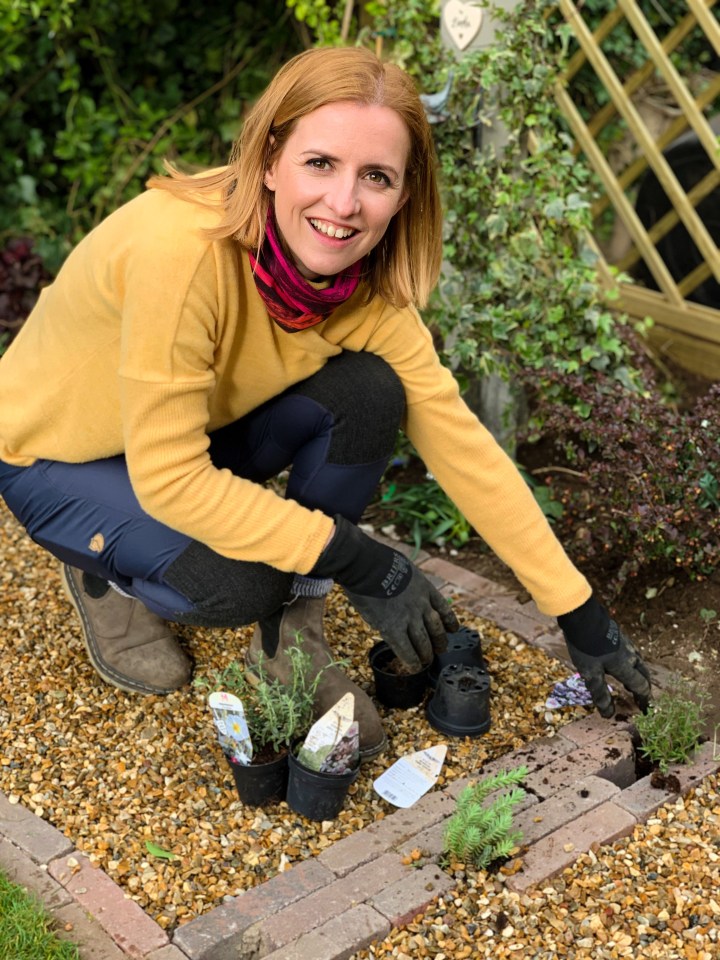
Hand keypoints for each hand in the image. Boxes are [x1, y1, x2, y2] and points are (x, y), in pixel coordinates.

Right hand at [311, 515, 458, 669]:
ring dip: (426, 653)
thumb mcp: (403, 569)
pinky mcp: (393, 628)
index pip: (443, 608)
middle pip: (437, 628)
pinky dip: (411, 660)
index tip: (452, 629)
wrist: (366, 565)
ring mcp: (409, 617)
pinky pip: (406, 649)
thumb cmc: (378, 562)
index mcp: (425, 588)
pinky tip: (413, 667)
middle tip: (440, 649)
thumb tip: (400, 594)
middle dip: (440, 640)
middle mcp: (421, 604)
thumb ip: (407, 585)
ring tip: (426, 660)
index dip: (449, 621)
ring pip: (424, 641)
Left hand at [558, 597, 650, 717]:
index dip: (643, 699)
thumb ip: (600, 693)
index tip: (645, 710)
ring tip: (633, 681)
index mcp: (625, 666)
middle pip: (643, 673)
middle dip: (644, 686)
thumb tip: (609, 714)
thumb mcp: (590, 674)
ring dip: (638, 674)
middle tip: (643, 697)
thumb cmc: (586, 647)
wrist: (583, 617)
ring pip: (638, 661)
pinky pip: (630, 652)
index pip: (640, 686)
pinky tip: (621, 660)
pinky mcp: (617, 634)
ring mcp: (625, 643)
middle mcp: (630, 654)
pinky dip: (631, 662)